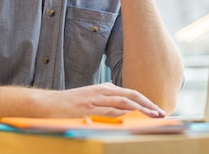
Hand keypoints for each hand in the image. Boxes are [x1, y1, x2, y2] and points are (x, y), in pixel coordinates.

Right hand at [47, 82, 164, 117]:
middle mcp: (102, 92)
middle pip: (131, 96)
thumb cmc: (69, 104)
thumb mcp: (91, 98)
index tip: (158, 109)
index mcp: (104, 88)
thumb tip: (122, 106)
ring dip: (141, 110)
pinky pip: (110, 111)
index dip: (146, 101)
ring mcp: (95, 100)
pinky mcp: (88, 109)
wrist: (47, 104)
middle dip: (148, 105)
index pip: (131, 93)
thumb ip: (106, 100)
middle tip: (161, 114)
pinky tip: (133, 119)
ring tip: (153, 117)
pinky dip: (124, 115)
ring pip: (124, 103)